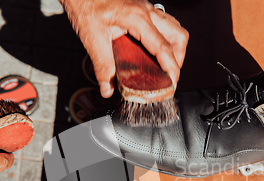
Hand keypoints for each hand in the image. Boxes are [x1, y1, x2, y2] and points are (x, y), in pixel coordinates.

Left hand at [60, 0, 188, 97]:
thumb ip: (102, 67)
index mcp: (137, 19)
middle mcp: (146, 11)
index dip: (172, 68)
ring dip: (175, 48)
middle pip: (179, 36)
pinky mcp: (142, 8)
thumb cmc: (85, 4)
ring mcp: (146, 8)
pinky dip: (166, 38)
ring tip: (165, 64)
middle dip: (178, 59)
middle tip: (169, 74)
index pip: (164, 47)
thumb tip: (107, 88)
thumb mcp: (92, 39)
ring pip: (175, 28)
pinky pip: (165, 23)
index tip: (172, 82)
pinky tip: (155, 49)